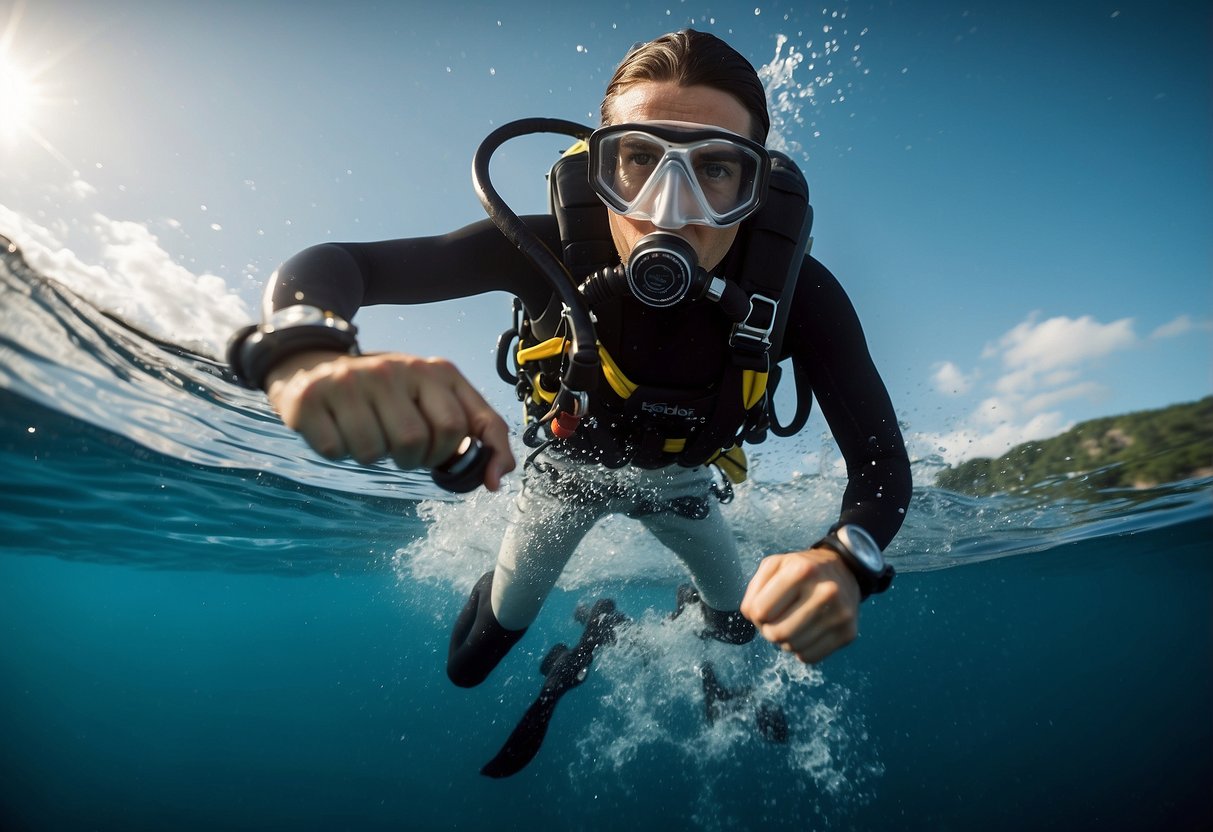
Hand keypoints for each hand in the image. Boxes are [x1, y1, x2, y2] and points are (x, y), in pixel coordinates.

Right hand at [264, 350, 515, 489]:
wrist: (314, 363)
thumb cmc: (388, 393)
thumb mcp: (437, 398)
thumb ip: (478, 432)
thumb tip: (497, 480)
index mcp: (432, 371)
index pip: (459, 426)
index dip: (452, 454)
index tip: (448, 466)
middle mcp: (392, 369)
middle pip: (415, 442)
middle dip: (411, 458)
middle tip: (399, 445)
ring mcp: (350, 381)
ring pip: (374, 452)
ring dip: (373, 456)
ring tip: (367, 431)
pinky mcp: (312, 398)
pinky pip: (336, 451)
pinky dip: (339, 451)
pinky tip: (337, 427)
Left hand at [740, 547, 860, 662]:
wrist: (845, 570)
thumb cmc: (802, 570)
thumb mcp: (775, 565)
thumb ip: (755, 588)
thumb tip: (751, 616)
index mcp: (801, 571)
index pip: (760, 611)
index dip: (755, 614)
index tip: (764, 609)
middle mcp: (825, 592)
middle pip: (776, 634)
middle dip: (768, 631)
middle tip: (774, 621)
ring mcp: (839, 614)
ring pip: (792, 647)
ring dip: (784, 641)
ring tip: (791, 624)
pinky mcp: (848, 633)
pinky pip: (810, 657)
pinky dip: (801, 650)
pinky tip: (806, 633)